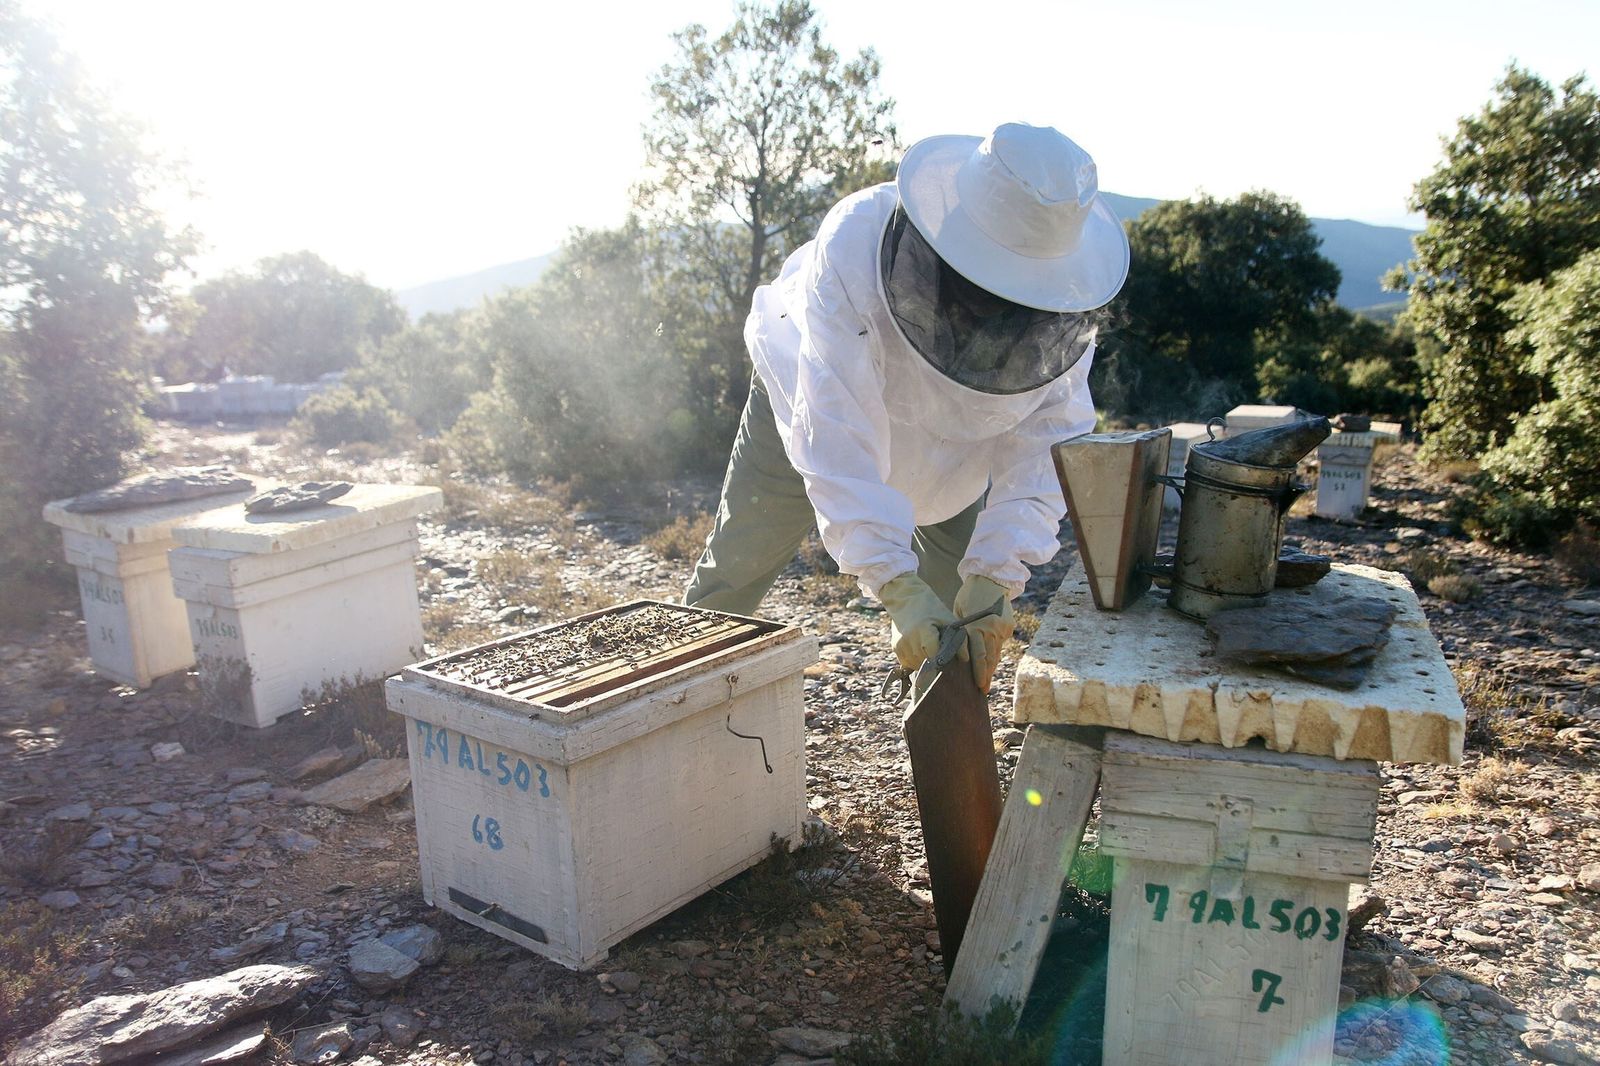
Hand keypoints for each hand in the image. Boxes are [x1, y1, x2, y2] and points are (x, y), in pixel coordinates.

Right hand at [878, 572, 956, 671]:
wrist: (905, 597)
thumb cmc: (930, 608)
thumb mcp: (947, 619)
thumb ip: (958, 640)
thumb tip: (965, 659)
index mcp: (924, 631)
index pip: (935, 657)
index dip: (943, 659)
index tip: (948, 655)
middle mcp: (909, 639)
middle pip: (926, 663)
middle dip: (935, 661)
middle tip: (940, 650)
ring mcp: (900, 644)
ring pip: (916, 665)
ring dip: (925, 661)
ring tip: (929, 648)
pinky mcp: (895, 647)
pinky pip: (907, 663)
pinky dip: (915, 660)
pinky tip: (920, 649)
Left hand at [955, 575, 1013, 692]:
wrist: (990, 578)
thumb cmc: (969, 595)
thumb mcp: (959, 613)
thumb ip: (961, 633)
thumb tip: (958, 653)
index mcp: (976, 627)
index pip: (976, 656)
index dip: (976, 673)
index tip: (975, 686)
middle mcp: (990, 630)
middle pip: (988, 659)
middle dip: (984, 676)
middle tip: (982, 691)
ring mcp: (1002, 629)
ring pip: (996, 654)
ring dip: (990, 668)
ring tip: (986, 682)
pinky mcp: (1008, 626)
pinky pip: (1000, 644)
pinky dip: (995, 654)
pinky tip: (991, 664)